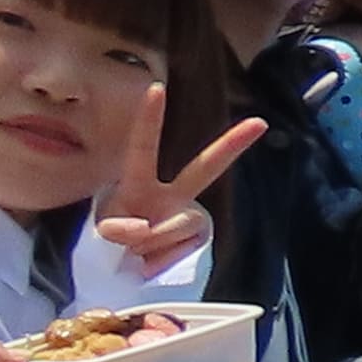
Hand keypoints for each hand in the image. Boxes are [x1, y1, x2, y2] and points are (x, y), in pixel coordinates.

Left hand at [90, 83, 267, 274]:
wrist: (123, 273)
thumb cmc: (109, 242)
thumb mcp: (101, 232)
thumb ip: (118, 227)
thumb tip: (141, 228)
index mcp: (140, 183)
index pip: (143, 148)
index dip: (149, 119)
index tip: (156, 87)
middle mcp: (172, 195)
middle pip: (205, 169)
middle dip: (232, 145)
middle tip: (260, 123)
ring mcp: (188, 218)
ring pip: (179, 224)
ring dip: (150, 243)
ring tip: (133, 255)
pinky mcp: (198, 240)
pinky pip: (182, 249)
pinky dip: (161, 260)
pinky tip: (149, 264)